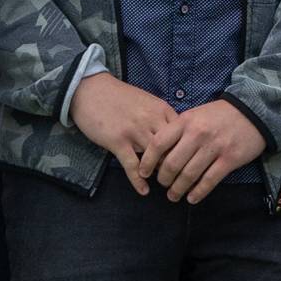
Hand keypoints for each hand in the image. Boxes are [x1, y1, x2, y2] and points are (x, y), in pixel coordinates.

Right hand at [69, 73, 176, 194]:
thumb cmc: (120, 97)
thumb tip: (175, 136)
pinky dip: (139, 181)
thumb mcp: (148, 101)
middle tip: (180, 180)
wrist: (91, 90)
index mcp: (162, 109)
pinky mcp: (118, 141)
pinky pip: (132, 166)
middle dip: (178, 165)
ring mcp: (135, 131)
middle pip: (173, 148)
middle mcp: (151, 120)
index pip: (183, 134)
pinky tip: (144, 191)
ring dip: (160, 174)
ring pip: (155, 158)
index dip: (187, 150)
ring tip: (165, 186)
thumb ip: (161, 117)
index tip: (189, 163)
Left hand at [150, 98, 268, 203]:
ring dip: (178, 190)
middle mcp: (198, 134)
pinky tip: (192, 198)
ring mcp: (214, 147)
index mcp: (186, 121)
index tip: (144, 173)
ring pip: (189, 175)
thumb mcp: (195, 115)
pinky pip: (209, 181)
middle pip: (172, 164)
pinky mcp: (229, 159)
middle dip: (164, 179)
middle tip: (163, 185)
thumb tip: (159, 154)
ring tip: (174, 196)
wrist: (252, 111)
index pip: (158, 144)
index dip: (148, 161)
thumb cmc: (219, 115)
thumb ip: (178, 131)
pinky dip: (198, 193)